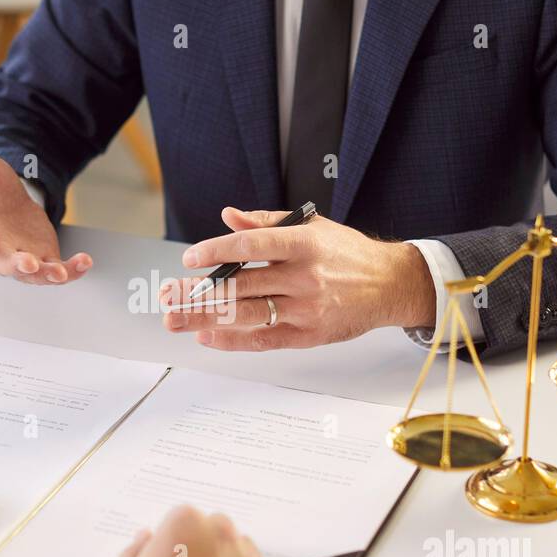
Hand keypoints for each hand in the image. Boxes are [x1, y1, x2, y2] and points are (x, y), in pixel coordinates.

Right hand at [0, 137, 92, 284]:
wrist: (2, 200)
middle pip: (3, 263)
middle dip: (16, 265)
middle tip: (29, 264)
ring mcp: (20, 256)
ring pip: (32, 274)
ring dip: (46, 275)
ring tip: (61, 272)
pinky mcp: (43, 257)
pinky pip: (57, 270)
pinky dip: (71, 270)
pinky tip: (85, 261)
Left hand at [160, 207, 435, 350]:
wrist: (390, 284)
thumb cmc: (347, 253)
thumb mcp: (312, 226)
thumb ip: (267, 222)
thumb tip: (228, 217)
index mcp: (304, 244)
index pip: (251, 247)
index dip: (216, 252)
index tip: (190, 258)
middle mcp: (304, 278)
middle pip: (241, 286)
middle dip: (197, 291)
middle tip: (167, 294)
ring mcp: (306, 310)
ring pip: (246, 314)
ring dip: (204, 317)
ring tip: (174, 318)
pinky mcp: (309, 335)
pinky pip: (263, 340)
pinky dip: (232, 339)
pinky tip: (206, 334)